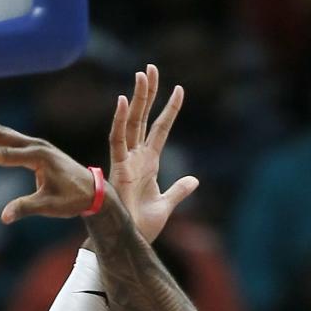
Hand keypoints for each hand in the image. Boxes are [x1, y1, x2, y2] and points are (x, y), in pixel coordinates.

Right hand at [0, 112, 96, 223]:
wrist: (92, 190)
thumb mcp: (50, 206)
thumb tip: (4, 217)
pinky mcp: (35, 148)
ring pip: (4, 132)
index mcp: (39, 157)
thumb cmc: (72, 199)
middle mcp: (36, 146)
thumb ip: (26, 208)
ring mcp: (35, 145)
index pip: (6, 154)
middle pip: (2, 134)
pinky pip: (10, 138)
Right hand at [108, 64, 198, 242]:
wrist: (131, 242)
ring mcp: (126, 160)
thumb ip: (179, 190)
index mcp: (149, 163)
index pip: (160, 129)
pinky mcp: (118, 168)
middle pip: (143, 118)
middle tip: (151, 68)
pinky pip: (116, 139)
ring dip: (136, 98)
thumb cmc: (143, 226)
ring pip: (131, 122)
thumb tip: (194, 180)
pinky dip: (118, 120)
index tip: (179, 90)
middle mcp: (136, 157)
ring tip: (142, 74)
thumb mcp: (167, 204)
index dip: (170, 110)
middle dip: (148, 93)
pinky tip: (121, 100)